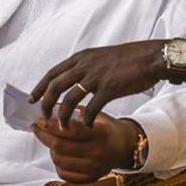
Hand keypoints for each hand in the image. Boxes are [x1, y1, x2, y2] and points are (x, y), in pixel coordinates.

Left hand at [30, 40, 167, 127]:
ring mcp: (97, 76)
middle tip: (43, 117)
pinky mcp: (110, 88)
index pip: (53, 72)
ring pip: (69, 99)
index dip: (40, 87)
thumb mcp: (101, 57)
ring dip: (63, 116)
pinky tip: (86, 126)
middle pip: (56, 86)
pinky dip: (85, 120)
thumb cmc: (129, 59)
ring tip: (63, 128)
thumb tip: (74, 79)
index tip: (32, 99)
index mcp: (82, 57)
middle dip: (46, 104)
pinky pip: (91, 108)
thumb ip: (87, 67)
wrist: (152, 58)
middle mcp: (85, 65)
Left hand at [31, 112, 138, 183]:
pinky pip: (64, 174)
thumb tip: (47, 111)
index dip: (51, 125)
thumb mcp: (95, 114)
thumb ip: (74, 112)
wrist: (125, 147)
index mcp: (101, 133)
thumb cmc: (106, 128)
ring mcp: (94, 168)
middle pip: (60, 147)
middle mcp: (98, 152)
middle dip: (43, 136)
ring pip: (59, 160)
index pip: (70, 130)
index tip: (39, 119)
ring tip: (51, 140)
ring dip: (50, 149)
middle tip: (36, 128)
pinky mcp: (90, 178)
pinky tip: (59, 154)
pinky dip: (57, 163)